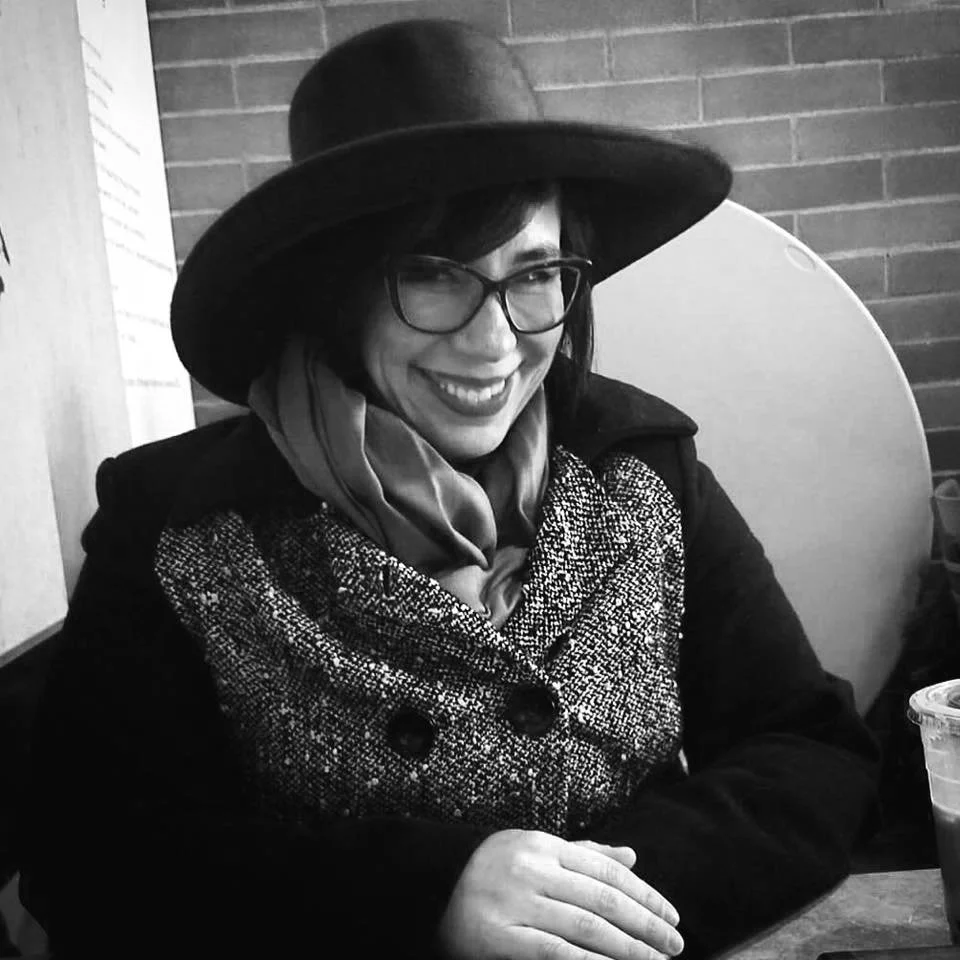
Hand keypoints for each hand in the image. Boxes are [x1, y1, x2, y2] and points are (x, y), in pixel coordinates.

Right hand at [436, 829, 683, 959]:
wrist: (427, 887)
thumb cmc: (490, 871)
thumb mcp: (532, 851)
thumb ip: (581, 853)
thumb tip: (632, 855)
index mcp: (541, 843)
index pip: (606, 869)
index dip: (645, 894)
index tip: (672, 916)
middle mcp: (530, 868)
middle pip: (603, 898)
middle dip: (646, 924)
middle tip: (675, 945)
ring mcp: (514, 902)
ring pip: (586, 927)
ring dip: (628, 948)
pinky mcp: (499, 938)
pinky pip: (555, 952)